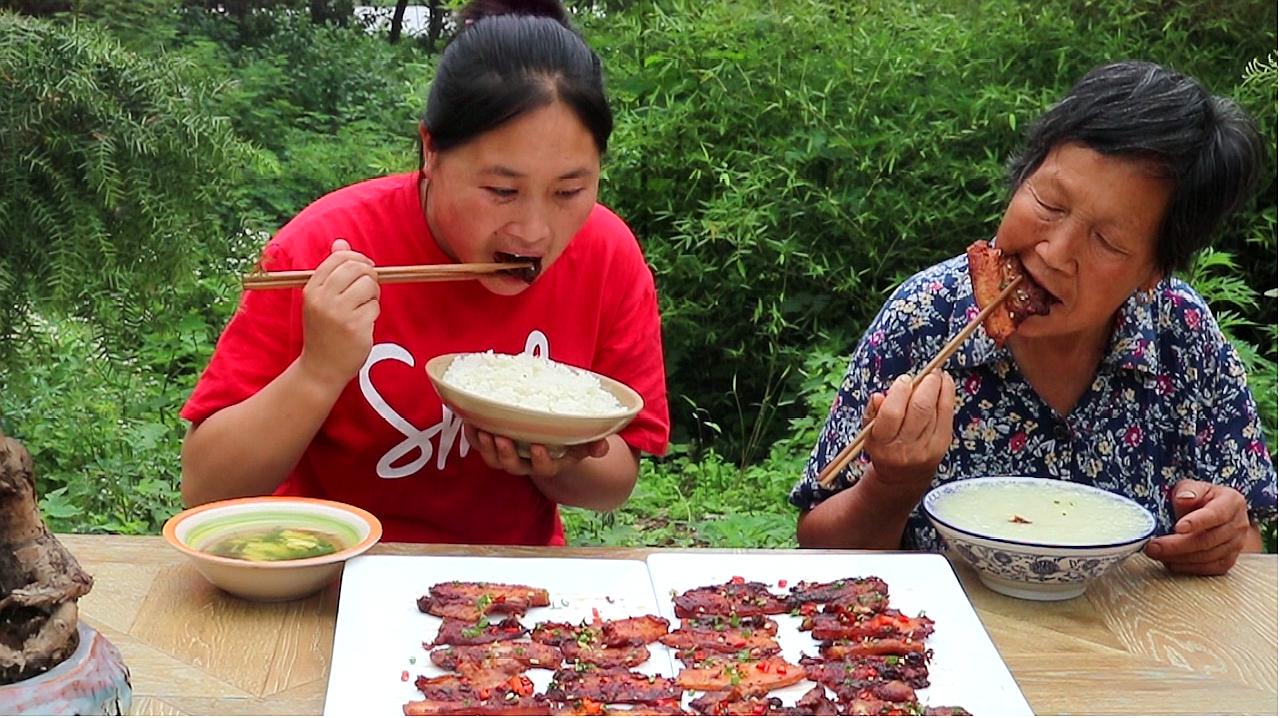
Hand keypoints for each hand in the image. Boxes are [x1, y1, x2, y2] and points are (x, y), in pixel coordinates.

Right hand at [297, 239, 379, 386]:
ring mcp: (339, 313)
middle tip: (369, 289)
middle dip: (369, 275)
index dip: (357, 259)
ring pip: (369, 285)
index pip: (339, 258)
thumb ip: (331, 270)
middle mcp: (323, 299)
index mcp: (312, 289)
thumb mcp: (320, 299)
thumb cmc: (323, 330)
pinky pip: (375, 307)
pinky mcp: (356, 327)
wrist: (321, 367)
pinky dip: (373, 313)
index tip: (365, 268)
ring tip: (364, 307)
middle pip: (357, 268)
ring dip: (373, 295)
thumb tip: (341, 242)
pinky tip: (363, 324)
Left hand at [463, 425, 608, 479]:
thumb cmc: (570, 439)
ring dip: (487, 446)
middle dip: (506, 454)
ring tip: (483, 431)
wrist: (551, 440)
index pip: (545, 468)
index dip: (540, 460)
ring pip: (494, 458)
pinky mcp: (493, 445)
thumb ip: (595, 443)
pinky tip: (470, 419)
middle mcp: (526, 463)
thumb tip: (603, 447)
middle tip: (502, 438)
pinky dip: (473, 434)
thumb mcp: (584, 442)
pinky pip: (480, 444)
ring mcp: (508, 455)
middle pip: (513, 466)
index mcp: (550, 463)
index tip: (538, 446)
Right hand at [862, 370, 955, 494]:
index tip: (904, 379)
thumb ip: (872, 413)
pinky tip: (946, 384)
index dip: (900, 392)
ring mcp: (926, 447)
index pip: (892, 413)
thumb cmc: (884, 447)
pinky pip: (947, 415)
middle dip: (927, 385)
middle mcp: (905, 447)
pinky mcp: (942, 445)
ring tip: (937, 375)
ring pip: (936, 410)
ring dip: (940, 387)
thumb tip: (879, 396)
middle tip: (929, 372)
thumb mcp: (869, 432)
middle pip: (919, 409)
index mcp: (882, 443)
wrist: (901, 477)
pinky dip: (948, 395)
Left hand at [1144, 480, 1252, 574]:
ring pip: (1207, 556)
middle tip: (1153, 546)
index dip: (1196, 522)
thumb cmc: (1201, 498)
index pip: (1215, 514)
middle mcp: (1238, 525)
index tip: (1177, 527)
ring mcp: (1236, 545)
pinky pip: (1208, 568)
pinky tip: (1170, 561)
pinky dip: (1187, 567)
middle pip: (1208, 540)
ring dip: (1178, 557)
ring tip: (1156, 553)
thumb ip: (1188, 491)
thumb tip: (1184, 499)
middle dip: (1177, 545)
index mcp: (1232, 502)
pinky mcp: (1228, 560)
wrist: (1216, 513)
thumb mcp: (1194, 487)